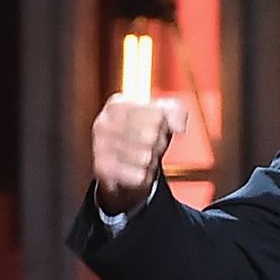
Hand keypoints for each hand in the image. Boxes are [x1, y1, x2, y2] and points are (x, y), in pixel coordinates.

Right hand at [91, 94, 187, 214]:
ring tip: (142, 157)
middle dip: (157, 144)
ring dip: (150, 161)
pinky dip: (143, 176)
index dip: (163, 126)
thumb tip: (179, 125)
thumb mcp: (161, 117)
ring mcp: (101, 146)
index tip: (156, 127)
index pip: (156, 116)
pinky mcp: (103, 169)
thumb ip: (175, 112)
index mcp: (117, 104)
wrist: (122, 166)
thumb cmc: (142, 136)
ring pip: (145, 157)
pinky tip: (135, 170)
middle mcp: (104, 123)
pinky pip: (138, 175)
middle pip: (151, 136)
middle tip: (150, 145)